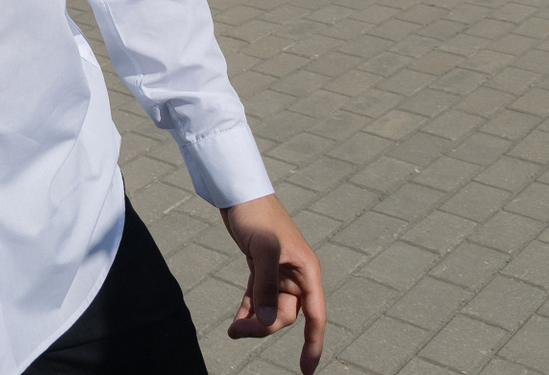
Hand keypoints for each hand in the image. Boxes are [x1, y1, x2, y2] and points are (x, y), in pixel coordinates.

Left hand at [222, 194, 326, 373]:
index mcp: (307, 271)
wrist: (239, 192)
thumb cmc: (257, 216)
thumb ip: (267, 287)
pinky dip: (248, 310)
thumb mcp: (263, 251)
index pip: (316, 317)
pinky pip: (258, 298)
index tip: (306, 370)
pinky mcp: (260, 268)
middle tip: (237, 332)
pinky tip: (236, 323)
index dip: (313, 345)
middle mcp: (297, 275)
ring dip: (254, 321)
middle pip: (286, 315)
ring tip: (233, 331)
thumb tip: (270, 322)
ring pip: (271, 309)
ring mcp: (278, 273)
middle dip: (265, 327)